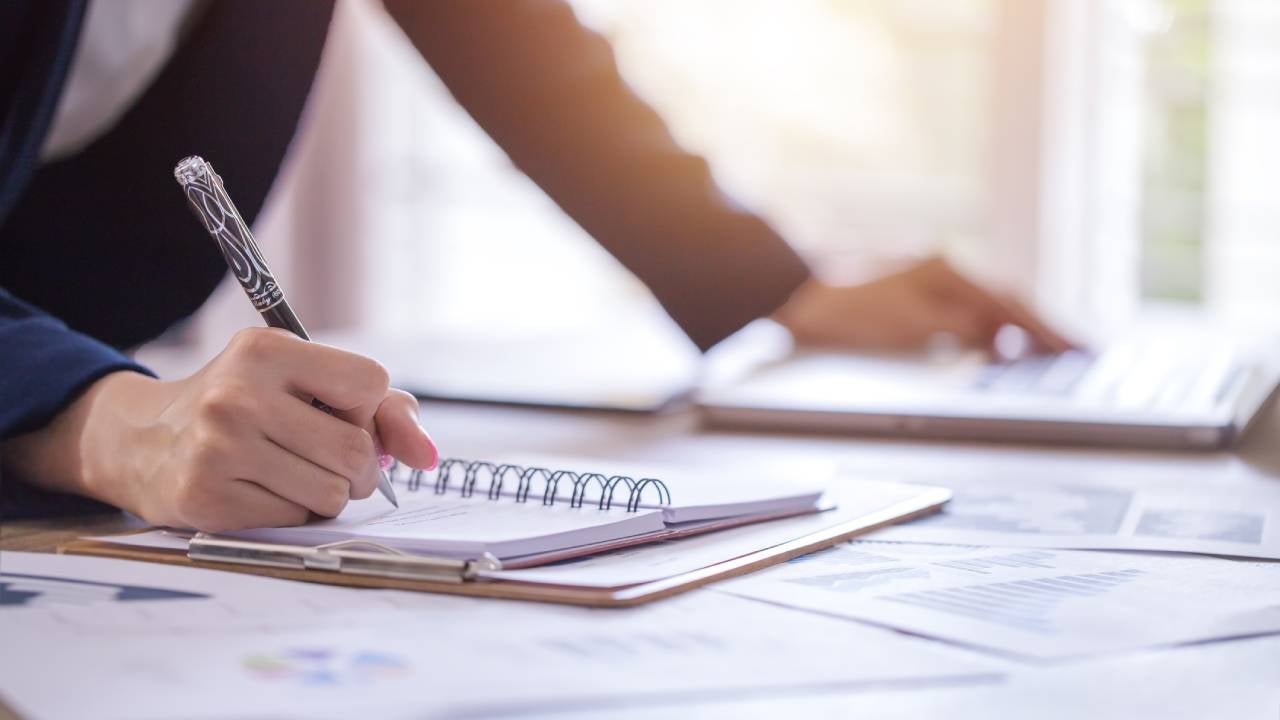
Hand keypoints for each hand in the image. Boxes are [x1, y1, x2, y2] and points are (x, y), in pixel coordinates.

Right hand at [2, 328, 437, 531]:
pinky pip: (294, 520)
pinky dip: (292, 514)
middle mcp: (238, 394)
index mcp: (267, 350)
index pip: (371, 383)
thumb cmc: (244, 407)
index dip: (369, 411)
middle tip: (330, 462)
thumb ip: (382, 410)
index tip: (343, 416)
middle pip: (356, 450)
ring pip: (331, 494)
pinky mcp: (207, 498)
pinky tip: (260, 492)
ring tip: (291, 474)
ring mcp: (218, 448)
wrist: (142, 441)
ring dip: (327, 494)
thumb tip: (429, 458)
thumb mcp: (303, 383)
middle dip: (359, 467)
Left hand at [773, 256, 1072, 353]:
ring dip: (1020, 329)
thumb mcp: (907, 325)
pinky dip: (990, 328)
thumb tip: (1005, 336)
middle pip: (1008, 301)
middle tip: (1082, 352)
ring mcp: (929, 280)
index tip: (1081, 349)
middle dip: (1045, 328)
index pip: (1012, 306)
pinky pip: (967, 311)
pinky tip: (998, 344)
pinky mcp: (913, 294)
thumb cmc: (842, 313)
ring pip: (988, 305)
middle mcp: (944, 270)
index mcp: (948, 273)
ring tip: (1053, 352)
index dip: (1048, 331)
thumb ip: (960, 329)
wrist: (789, 296)